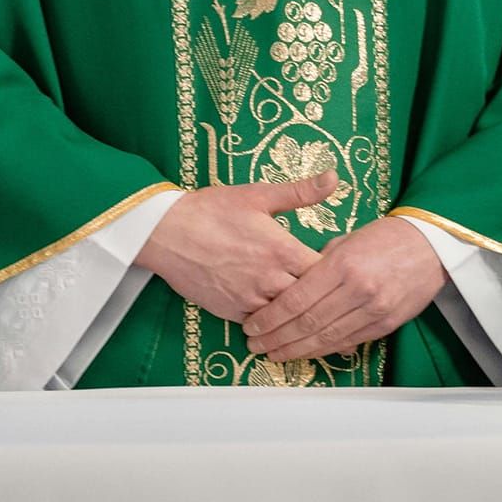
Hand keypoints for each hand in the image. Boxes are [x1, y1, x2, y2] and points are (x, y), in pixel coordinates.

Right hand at [134, 171, 337, 323]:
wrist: (166, 232)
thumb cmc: (212, 210)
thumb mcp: (258, 195)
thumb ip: (300, 191)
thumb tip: (333, 177)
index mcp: (283, 250)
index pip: (325, 272)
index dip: (333, 271)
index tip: (334, 266)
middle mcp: (270, 280)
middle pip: (310, 298)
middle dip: (317, 293)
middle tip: (322, 287)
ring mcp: (251, 300)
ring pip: (286, 315)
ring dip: (294, 308)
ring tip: (300, 300)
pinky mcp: (232, 312)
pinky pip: (261, 323)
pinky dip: (270, 318)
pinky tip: (273, 309)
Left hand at [242, 216, 447, 360]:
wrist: (431, 247)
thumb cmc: (385, 237)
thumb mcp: (347, 239)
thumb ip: (320, 262)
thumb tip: (294, 281)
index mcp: (343, 264)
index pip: (297, 299)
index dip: (271, 317)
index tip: (252, 325)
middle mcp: (357, 290)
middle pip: (307, 323)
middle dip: (276, 337)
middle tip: (254, 344)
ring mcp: (373, 310)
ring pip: (326, 338)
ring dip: (295, 350)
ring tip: (273, 354)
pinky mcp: (385, 325)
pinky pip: (347, 342)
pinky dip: (322, 350)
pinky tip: (304, 352)